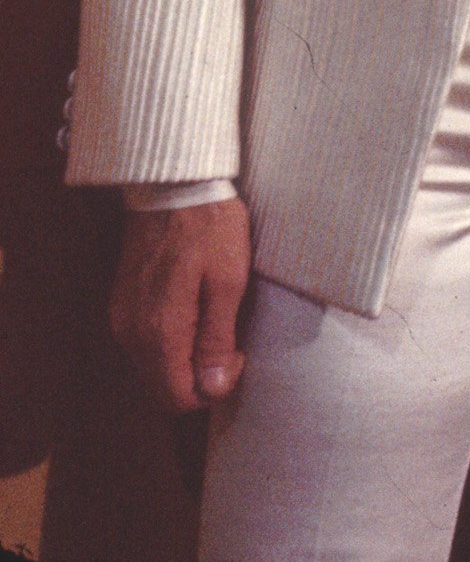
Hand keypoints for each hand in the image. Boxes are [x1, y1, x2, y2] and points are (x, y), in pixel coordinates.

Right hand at [111, 199, 250, 413]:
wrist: (173, 187)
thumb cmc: (210, 229)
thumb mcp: (229, 281)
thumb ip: (217, 338)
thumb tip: (213, 389)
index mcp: (159, 331)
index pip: (176, 397)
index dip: (211, 389)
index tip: (235, 354)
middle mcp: (130, 332)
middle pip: (161, 387)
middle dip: (198, 378)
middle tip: (229, 341)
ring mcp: (121, 319)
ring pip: (152, 368)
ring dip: (184, 360)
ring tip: (215, 321)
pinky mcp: (120, 305)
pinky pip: (144, 344)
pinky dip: (170, 343)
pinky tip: (194, 313)